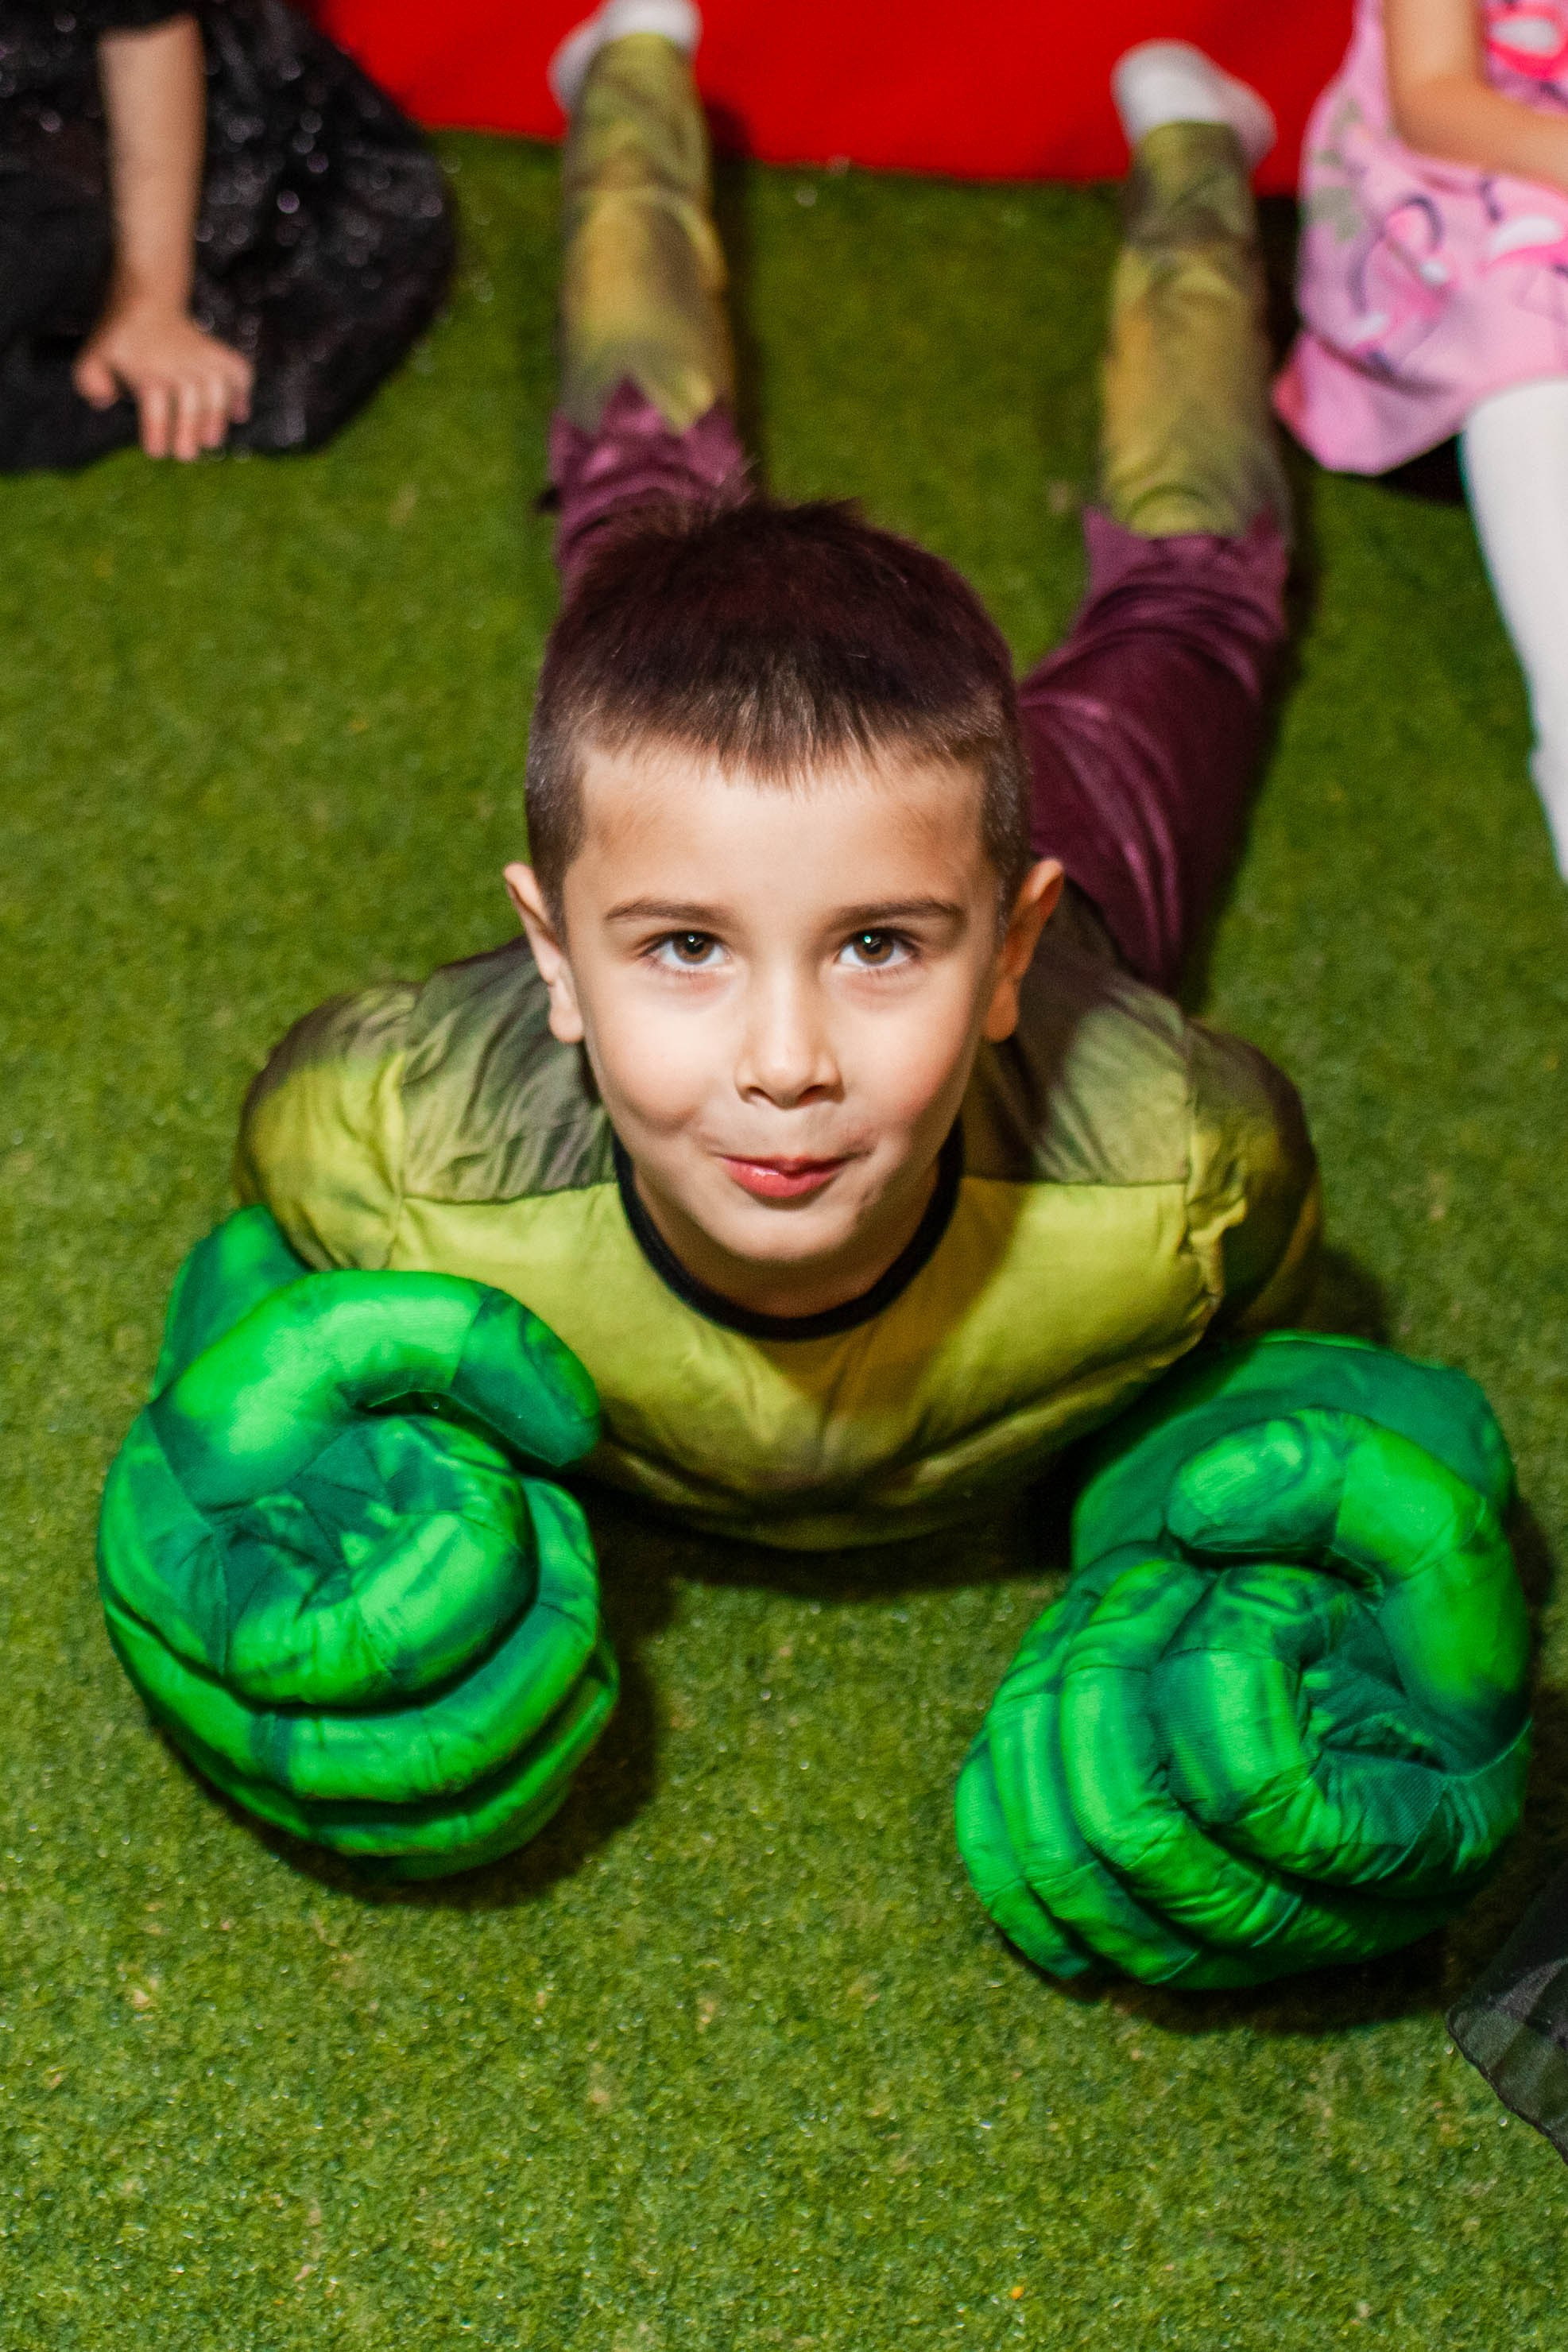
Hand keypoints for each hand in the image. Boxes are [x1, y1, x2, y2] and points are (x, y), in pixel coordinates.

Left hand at [72, 300, 252, 460]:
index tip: (156, 451)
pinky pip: (238, 373)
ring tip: (211, 440)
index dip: (157, 435)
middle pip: (191, 407)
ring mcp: (203, 359)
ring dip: (217, 420)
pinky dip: (243, 393)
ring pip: (218, 394)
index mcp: (149, 372)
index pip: (156, 410)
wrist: (146, 297)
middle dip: (189, 434)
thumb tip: (104, 403)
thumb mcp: (94, 354)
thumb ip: (90, 382)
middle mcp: (180, 367)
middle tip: (186, 454)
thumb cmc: (120, 336)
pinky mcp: (219, 353)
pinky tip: (239, 413)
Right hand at [99, 1260, 615, 1875]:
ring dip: (553, 1706)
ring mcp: (275, 1770)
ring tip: (574, 1589)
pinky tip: (578, 1674)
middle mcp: (213, 1708)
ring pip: (445, 1817)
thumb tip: (571, 1429)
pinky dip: (544, 1773)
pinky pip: (455, 1840)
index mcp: (184, 1592)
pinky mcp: (342, 1796)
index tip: (492, 1479)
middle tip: (572, 1536)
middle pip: (409, 1760)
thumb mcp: (346, 1317)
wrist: (252, 1433)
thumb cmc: (295, 1382)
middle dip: (535, 1651)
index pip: (340, 1658)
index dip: (455, 1584)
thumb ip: (460, 1334)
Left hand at [957, 1336, 1530, 1988]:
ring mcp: (1229, 1947)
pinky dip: (1003, 1781)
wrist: (1306, 1595)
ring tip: (1100, 1629)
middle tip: (1149, 1582)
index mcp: (1434, 1837)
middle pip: (1138, 1840)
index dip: (1207, 1663)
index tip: (1222, 1577)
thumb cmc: (1365, 1561)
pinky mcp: (1137, 1934)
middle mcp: (1334, 1924)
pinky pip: (1018, 1895)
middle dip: (1107, 1674)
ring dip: (1047, 1711)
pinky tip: (1047, 1700)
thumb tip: (1194, 1513)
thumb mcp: (1400, 1496)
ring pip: (1067, 1871)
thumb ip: (1339, 1478)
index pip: (1258, 1795)